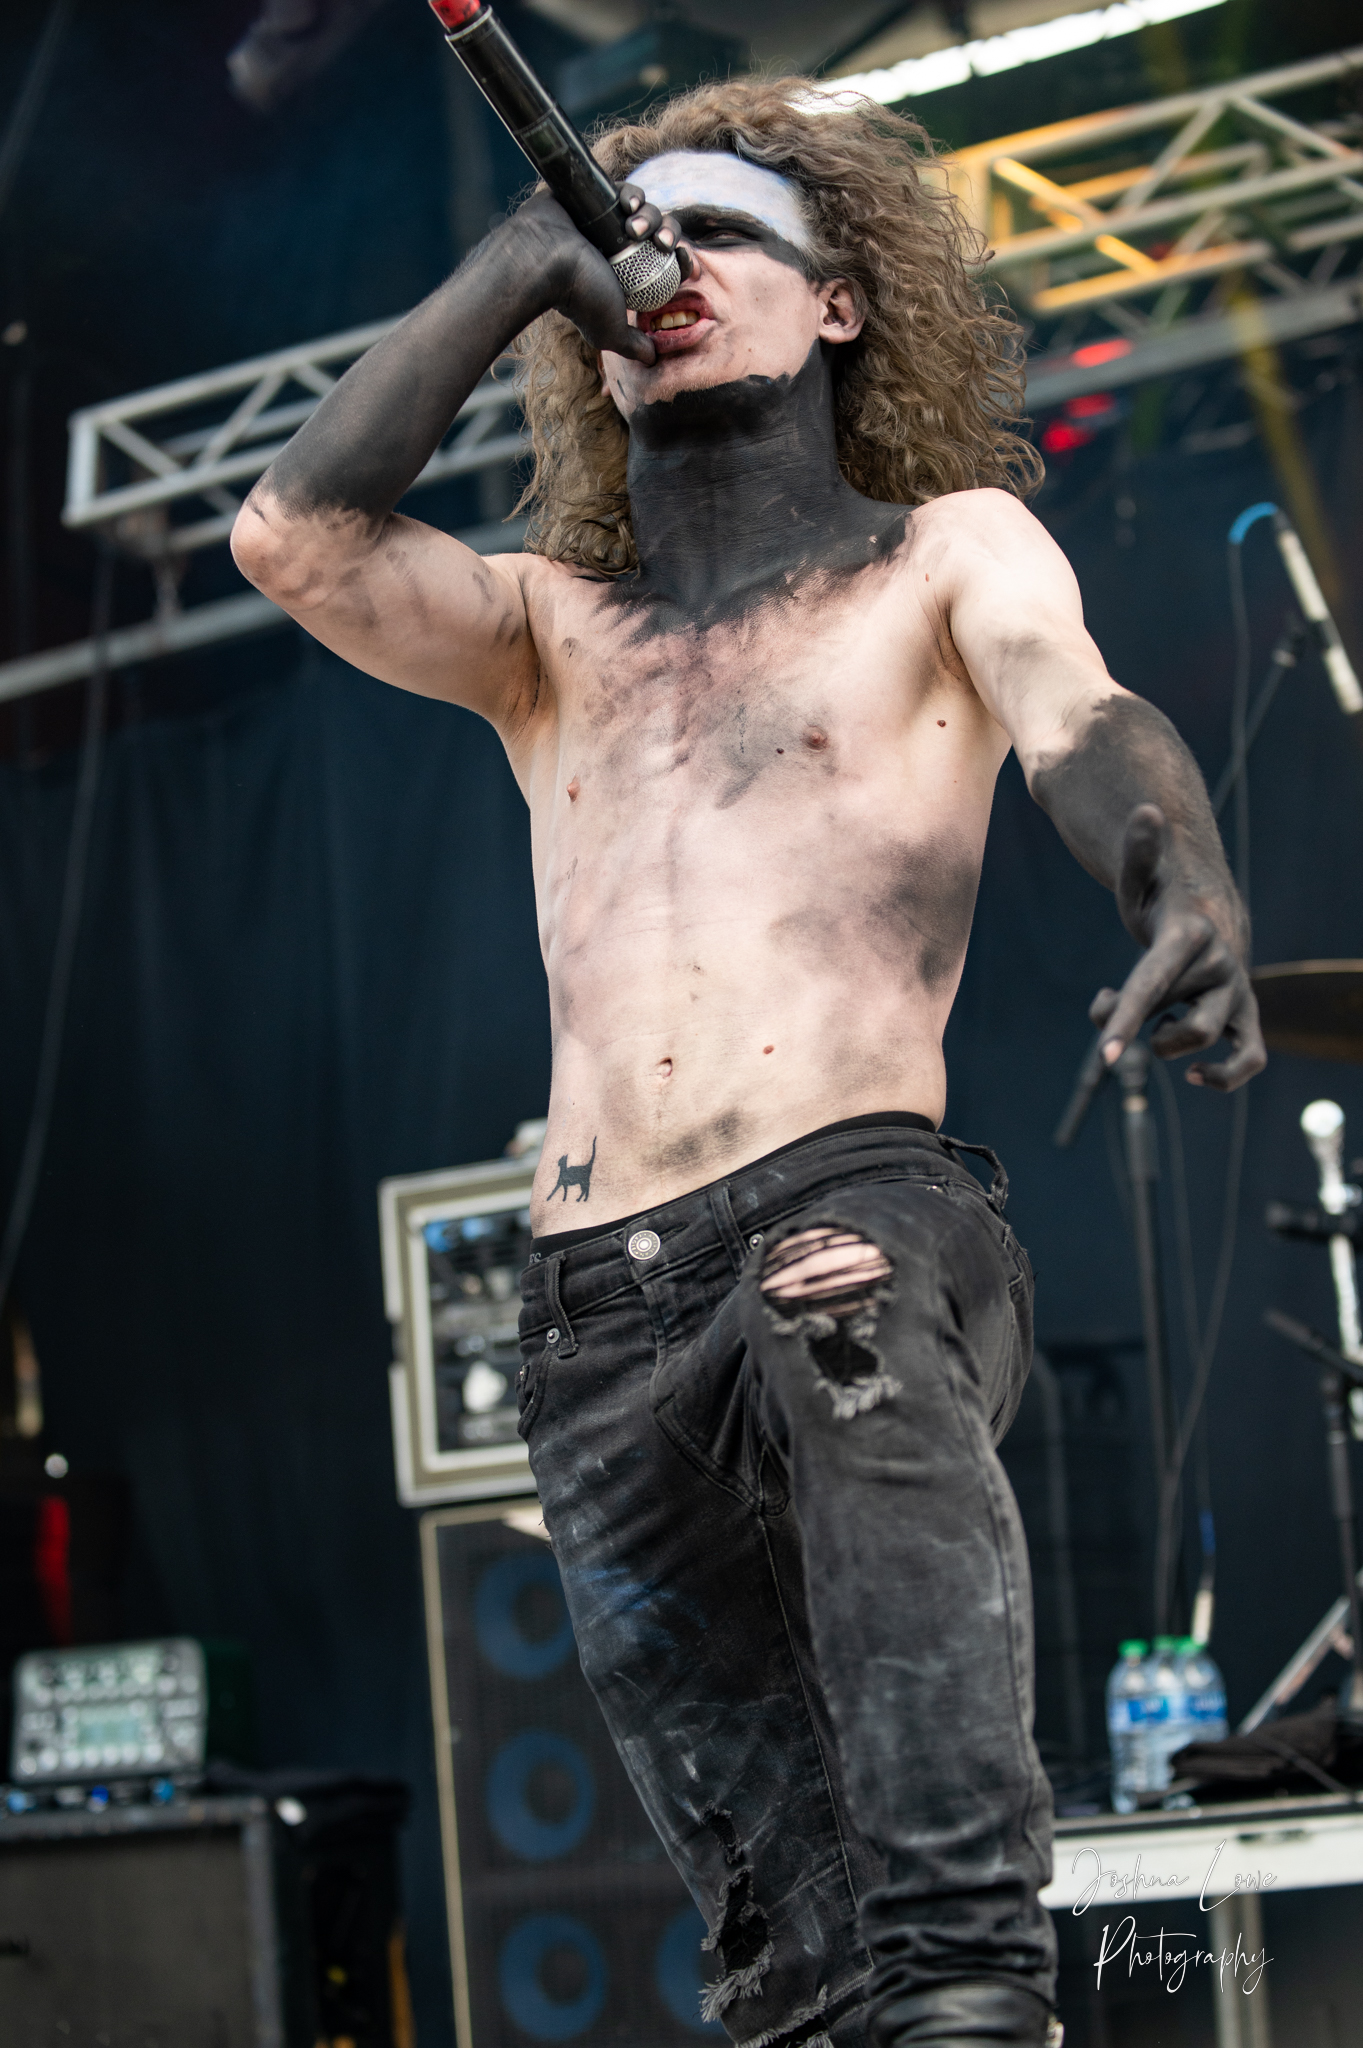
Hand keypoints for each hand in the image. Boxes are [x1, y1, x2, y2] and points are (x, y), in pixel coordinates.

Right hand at [512, 187, 690, 363]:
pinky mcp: (595, 196)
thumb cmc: (577, 296)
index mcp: (629, 274)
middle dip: (670, 234)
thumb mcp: (610, 330)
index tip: (685, 261)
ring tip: (635, 228)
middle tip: (662, 244)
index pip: (668, 262)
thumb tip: (653, 359)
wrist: (544, 261)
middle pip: (662, 231)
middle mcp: (620, 248)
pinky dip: (633, 195)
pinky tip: (628, 205)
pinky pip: (624, 190)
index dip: (682, 259)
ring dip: (651, 216)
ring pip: (647, 210)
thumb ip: (632, 345)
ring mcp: (608, 221)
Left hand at [1089, 804, 1265, 1089]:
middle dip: (1128, 1022)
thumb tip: (1147, 811)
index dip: (1128, 1018)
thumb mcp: (1141, 880)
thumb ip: (1137, 855)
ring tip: (1148, 1024)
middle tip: (1107, 1002)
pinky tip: (1196, 1078)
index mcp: (1189, 934)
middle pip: (1171, 1016)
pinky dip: (1226, 1075)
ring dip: (1161, 1041)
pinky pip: (1251, 1057)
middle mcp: (1220, 964)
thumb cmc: (1164, 900)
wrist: (1212, 912)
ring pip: (1203, 1038)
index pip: (1155, 982)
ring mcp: (1235, 991)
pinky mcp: (1245, 1016)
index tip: (1104, 1056)